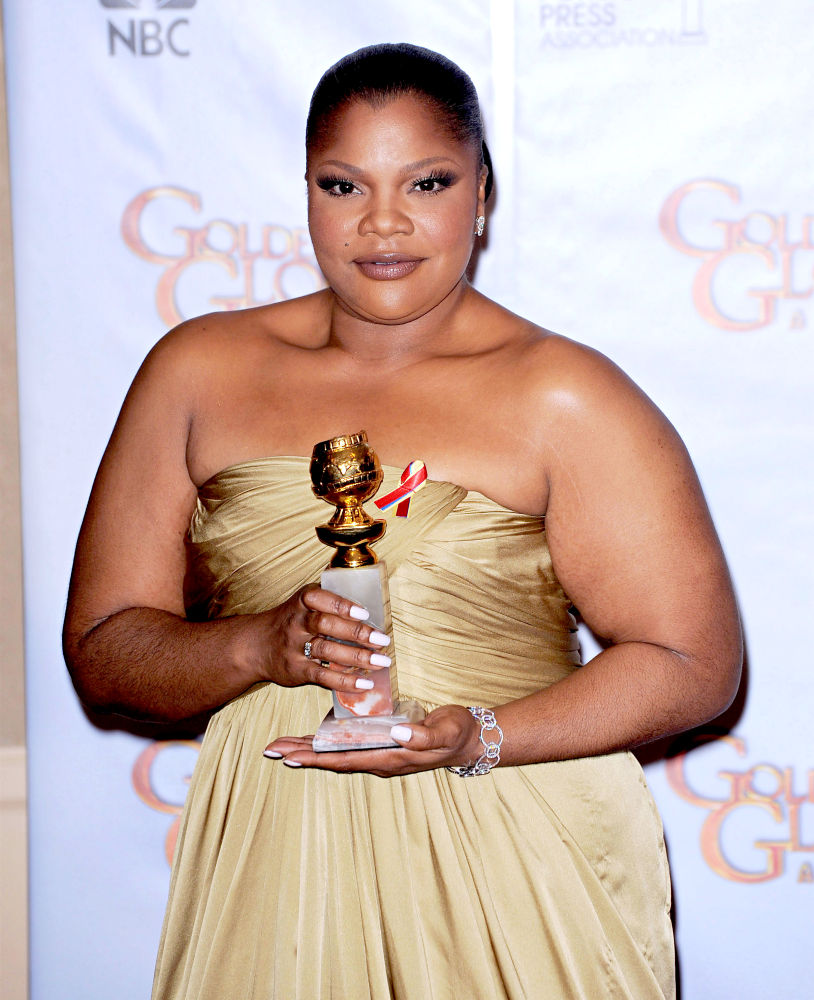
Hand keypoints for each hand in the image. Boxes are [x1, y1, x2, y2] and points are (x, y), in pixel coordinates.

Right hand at [255, 584, 391, 696]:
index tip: (365, 613)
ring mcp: (295, 648)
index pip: (318, 598)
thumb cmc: (290, 620)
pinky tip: (364, 683)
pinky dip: (344, 681)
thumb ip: (329, 596)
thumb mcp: (302, 602)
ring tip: (381, 661)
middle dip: (356, 633)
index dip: (341, 605)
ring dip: (357, 657)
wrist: (256, 646)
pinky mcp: (297, 670)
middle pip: (325, 625)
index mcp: (301, 602)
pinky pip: (322, 676)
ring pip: (326, 651)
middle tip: (382, 640)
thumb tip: (363, 588)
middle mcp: (296, 623)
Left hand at [263, 704, 481, 777]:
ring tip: (282, 744)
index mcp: (391, 757)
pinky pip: (348, 746)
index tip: (290, 756)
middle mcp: (380, 759)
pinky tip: (313, 737)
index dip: (316, 758)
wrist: (470, 739)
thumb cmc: (458, 732)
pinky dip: (326, 742)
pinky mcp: (382, 744)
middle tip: (271, 748)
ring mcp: (380, 753)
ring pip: (336, 753)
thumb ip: (424, 735)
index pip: (345, 760)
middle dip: (302, 754)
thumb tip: (397, 734)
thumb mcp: (446, 731)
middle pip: (333, 759)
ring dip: (309, 749)